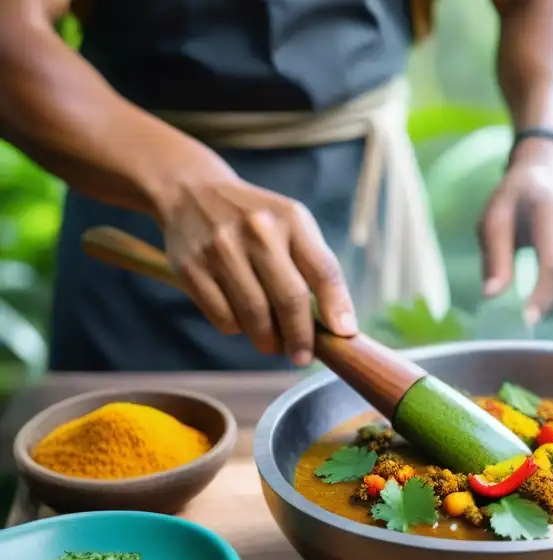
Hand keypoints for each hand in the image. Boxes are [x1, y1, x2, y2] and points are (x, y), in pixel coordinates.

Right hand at [159, 179, 355, 365]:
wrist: (191, 192)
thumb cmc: (257, 220)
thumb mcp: (293, 224)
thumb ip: (316, 265)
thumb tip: (338, 325)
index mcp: (290, 219)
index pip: (322, 269)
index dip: (337, 306)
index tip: (344, 334)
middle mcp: (256, 230)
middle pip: (289, 299)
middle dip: (301, 337)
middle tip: (303, 356)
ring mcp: (220, 249)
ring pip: (254, 316)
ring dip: (269, 340)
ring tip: (275, 343)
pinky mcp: (191, 269)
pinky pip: (223, 318)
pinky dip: (238, 329)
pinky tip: (243, 322)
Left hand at [477, 138, 552, 324]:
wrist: (546, 174)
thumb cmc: (513, 200)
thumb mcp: (493, 220)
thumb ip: (494, 258)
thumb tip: (492, 297)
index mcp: (551, 210)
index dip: (542, 298)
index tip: (524, 320)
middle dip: (548, 304)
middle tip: (524, 308)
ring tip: (539, 294)